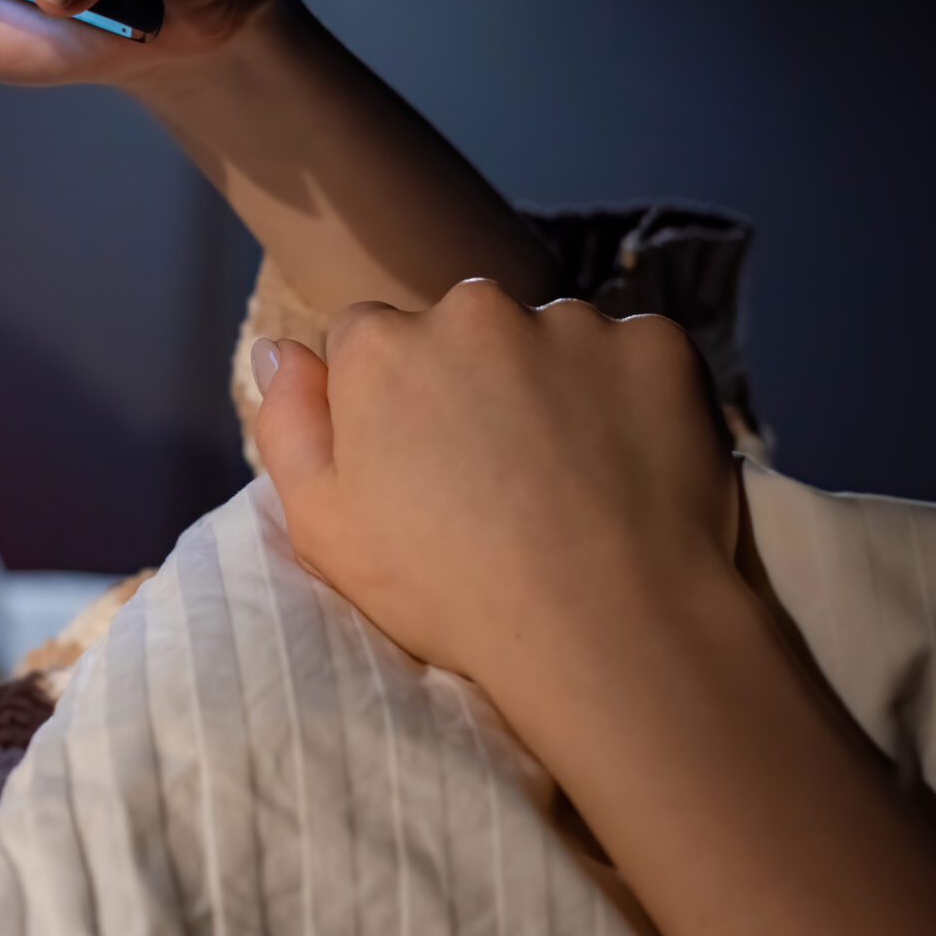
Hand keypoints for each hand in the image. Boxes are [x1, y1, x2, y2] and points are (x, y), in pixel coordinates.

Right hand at [252, 278, 741, 687]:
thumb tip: (278, 346)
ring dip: (553, 382)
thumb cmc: (446, 589)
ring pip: (551, 337)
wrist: (604, 627)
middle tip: (499, 473)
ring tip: (570, 476)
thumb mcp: (323, 525)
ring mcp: (572, 322)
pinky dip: (630, 395)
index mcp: (381, 345)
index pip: (368, 337)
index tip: (419, 461)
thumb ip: (289, 423)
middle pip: (462, 327)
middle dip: (472, 378)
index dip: (389, 399)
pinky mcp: (657, 344)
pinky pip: (634, 354)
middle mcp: (473, 308)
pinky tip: (627, 463)